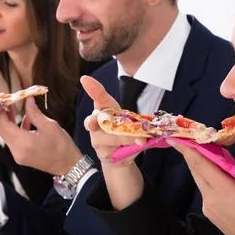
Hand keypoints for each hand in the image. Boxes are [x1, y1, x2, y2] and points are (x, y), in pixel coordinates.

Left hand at [0, 96, 82, 174]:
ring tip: (13, 107)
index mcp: (22, 142)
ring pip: (7, 135)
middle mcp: (16, 150)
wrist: (68, 165)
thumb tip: (27, 100)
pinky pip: (14, 140)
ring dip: (8, 121)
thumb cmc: (61, 145)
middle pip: (2, 130)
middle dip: (1, 115)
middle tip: (5, 101)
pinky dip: (16, 129)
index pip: (2, 124)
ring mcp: (18, 155)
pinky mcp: (21, 156)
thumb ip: (34, 112)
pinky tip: (25, 120)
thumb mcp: (49, 125)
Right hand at [82, 75, 145, 209]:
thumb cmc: (124, 132)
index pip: (99, 97)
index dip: (93, 88)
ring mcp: (97, 139)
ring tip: (140, 140)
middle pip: (98, 118)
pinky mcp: (102, 152)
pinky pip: (114, 149)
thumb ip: (138, 122)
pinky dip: (127, 147)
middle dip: (106, 120)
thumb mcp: (131, 122)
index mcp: (104, 109)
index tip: (85, 79)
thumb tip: (149, 128)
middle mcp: (96, 123)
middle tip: (105, 122)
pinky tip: (135, 147)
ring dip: (126, 137)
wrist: (119, 155)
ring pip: (109, 136)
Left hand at [168, 140, 234, 234]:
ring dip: (200, 165)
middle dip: (190, 153)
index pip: (200, 164)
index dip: (187, 149)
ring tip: (204, 151)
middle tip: (186, 138)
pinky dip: (206, 177)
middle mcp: (210, 199)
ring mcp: (208, 207)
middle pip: (196, 170)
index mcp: (223, 191)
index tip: (174, 138)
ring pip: (199, 180)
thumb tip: (221, 159)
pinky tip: (215, 172)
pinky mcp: (209, 213)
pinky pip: (205, 189)